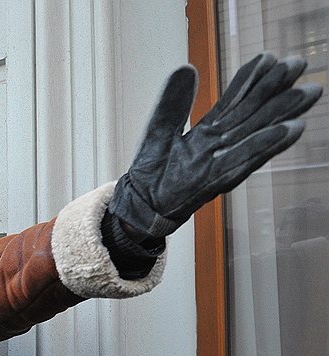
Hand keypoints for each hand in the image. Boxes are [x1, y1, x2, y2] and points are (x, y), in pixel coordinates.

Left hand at [109, 53, 321, 238]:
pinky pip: (245, 158)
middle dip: (277, 89)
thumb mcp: (160, 129)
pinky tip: (291, 128)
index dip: (251, 78)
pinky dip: (267, 143)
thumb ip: (174, 102)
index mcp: (208, 132)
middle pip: (253, 113)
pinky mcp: (216, 178)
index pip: (234, 100)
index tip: (270, 56)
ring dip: (283, 113)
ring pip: (257, 132)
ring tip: (308, 92)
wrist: (142, 205)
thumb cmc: (153, 171)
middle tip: (301, 64)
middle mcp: (220, 145)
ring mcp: (221, 161)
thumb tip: (187, 68)